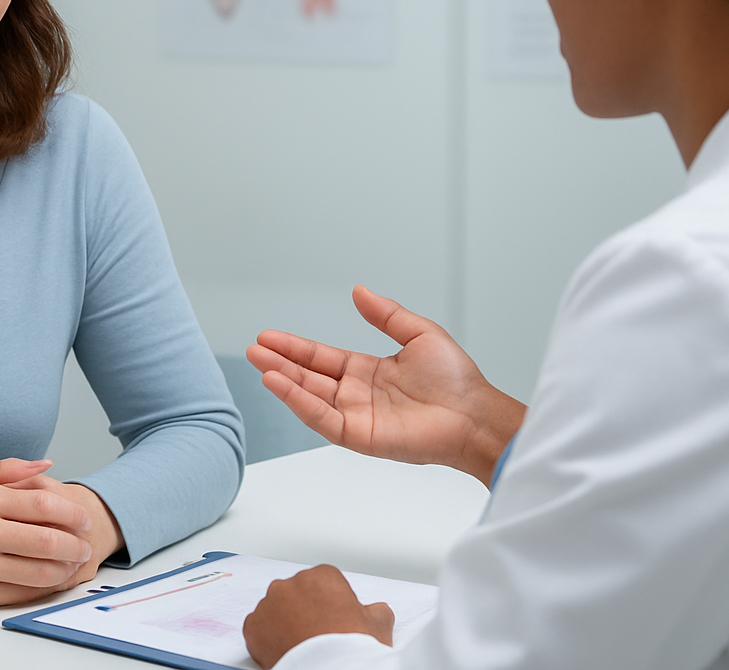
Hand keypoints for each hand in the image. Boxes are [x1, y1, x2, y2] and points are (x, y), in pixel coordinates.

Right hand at [0, 457, 95, 607]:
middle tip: (86, 546)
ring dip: (65, 570)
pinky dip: (42, 589)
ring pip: (38, 571)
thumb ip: (7, 471)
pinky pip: (19, 594)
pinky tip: (51, 581)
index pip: (42, 502)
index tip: (84, 518)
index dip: (71, 512)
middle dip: (76, 545)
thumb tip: (47, 463)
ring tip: (74, 565)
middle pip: (47, 539)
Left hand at [243, 564, 393, 667]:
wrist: (329, 669)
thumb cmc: (350, 647)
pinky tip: (283, 650)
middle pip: (298, 593)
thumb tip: (377, 611)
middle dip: (305, 610)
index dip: (331, 604)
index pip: (324, 583)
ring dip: (284, 622)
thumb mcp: (379, 625)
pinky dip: (267, 637)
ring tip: (300, 645)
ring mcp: (269, 603)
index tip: (334, 620)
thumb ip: (376, 610)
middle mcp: (292, 584)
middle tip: (317, 634)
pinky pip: (258, 627)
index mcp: (322, 576)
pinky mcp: (252, 625)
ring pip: (276, 609)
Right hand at [247, 286, 525, 484]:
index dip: (295, 347)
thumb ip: (386, 315)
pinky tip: (279, 384)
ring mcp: (356, 417)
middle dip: (280, 362)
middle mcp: (357, 395)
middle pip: (309, 377)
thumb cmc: (457, 380)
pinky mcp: (359, 436)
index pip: (322, 359)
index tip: (269, 336)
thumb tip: (358, 292)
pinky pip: (322, 419)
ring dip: (283, 381)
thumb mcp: (419, 333)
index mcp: (369, 372)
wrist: (475, 414)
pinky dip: (298, 402)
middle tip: (253, 348)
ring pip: (310, 397)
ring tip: (259, 363)